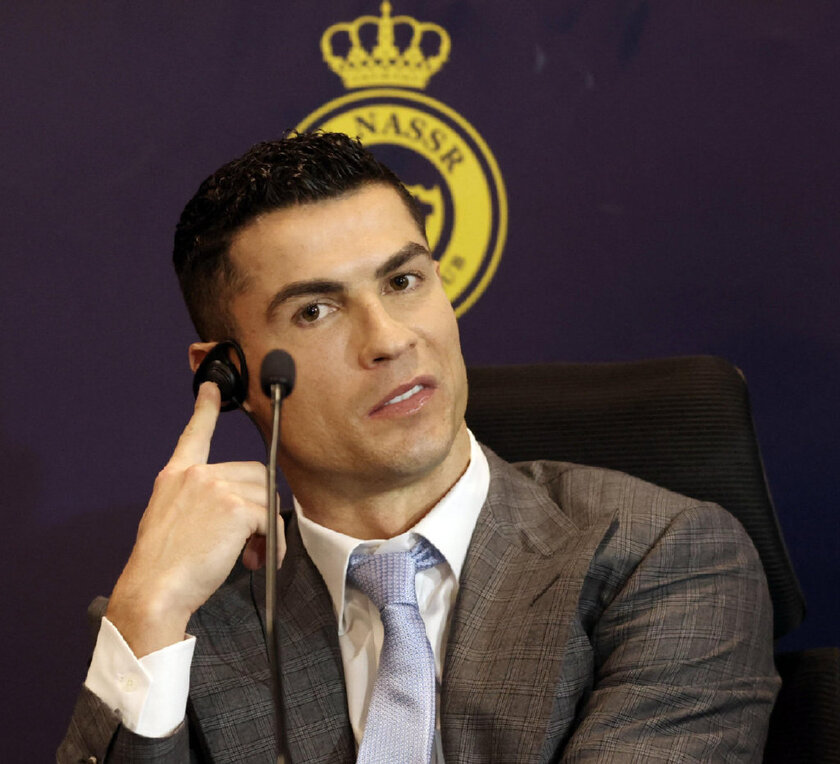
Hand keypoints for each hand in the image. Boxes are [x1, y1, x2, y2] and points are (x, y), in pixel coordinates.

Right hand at [106, 382, 280, 656]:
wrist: (153, 591)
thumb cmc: (162, 567)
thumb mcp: (170, 521)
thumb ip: (200, 505)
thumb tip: (244, 513)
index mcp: (176, 476)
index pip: (194, 433)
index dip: (206, 408)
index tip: (212, 387)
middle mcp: (196, 475)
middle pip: (255, 475)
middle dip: (260, 507)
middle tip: (252, 542)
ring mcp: (216, 488)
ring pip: (267, 497)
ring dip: (268, 529)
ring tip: (252, 555)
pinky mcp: (236, 508)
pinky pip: (271, 521)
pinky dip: (273, 544)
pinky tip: (260, 561)